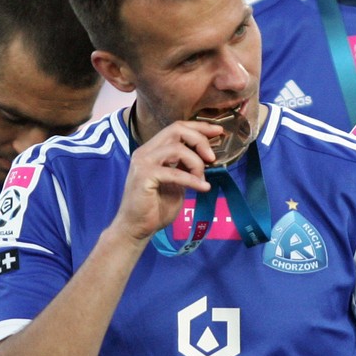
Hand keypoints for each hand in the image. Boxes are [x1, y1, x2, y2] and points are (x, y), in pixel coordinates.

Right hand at [113, 119, 221, 242]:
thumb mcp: (176, 181)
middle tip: (212, 157)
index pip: (177, 128)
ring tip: (202, 179)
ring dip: (196, 163)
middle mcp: (145, 151)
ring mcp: (143, 163)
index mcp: (152, 150)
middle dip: (200, 140)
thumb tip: (207, 156)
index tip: (219, 131)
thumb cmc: (156, 207)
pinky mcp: (144, 177)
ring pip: (177, 148)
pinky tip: (203, 188)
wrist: (136, 228)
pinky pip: (174, 172)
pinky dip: (192, 180)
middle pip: (177, 130)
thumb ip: (186, 166)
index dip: (199, 127)